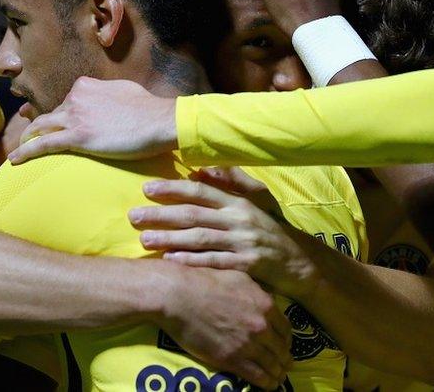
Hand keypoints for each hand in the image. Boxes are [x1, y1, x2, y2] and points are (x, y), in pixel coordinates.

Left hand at [7, 77, 177, 163]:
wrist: (159, 120)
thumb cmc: (148, 108)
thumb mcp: (124, 91)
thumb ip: (107, 94)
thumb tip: (106, 99)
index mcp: (86, 86)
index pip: (65, 103)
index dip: (59, 117)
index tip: (56, 126)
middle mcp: (76, 98)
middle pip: (50, 115)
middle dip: (38, 128)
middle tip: (30, 139)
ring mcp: (75, 117)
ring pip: (40, 128)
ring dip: (27, 139)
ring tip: (19, 150)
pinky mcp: (77, 137)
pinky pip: (44, 144)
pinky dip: (26, 151)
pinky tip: (15, 160)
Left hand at [129, 168, 320, 299]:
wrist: (300, 262)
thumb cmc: (271, 230)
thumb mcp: (258, 201)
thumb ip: (233, 182)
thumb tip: (205, 169)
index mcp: (239, 203)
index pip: (201, 192)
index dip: (173, 189)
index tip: (147, 188)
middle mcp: (240, 220)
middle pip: (194, 215)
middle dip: (161, 214)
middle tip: (133, 216)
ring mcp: (244, 243)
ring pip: (200, 238)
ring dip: (170, 239)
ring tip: (144, 240)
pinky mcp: (248, 265)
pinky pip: (215, 262)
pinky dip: (192, 261)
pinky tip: (171, 262)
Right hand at [161, 265, 292, 388]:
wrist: (179, 296)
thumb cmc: (204, 281)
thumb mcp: (239, 277)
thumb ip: (256, 292)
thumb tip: (264, 299)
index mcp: (265, 305)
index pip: (285, 329)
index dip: (286, 340)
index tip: (284, 345)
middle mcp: (261, 326)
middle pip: (281, 349)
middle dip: (285, 359)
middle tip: (285, 365)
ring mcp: (247, 344)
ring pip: (272, 365)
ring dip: (277, 373)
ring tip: (278, 378)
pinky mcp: (231, 359)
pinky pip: (257, 376)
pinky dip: (266, 383)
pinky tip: (269, 385)